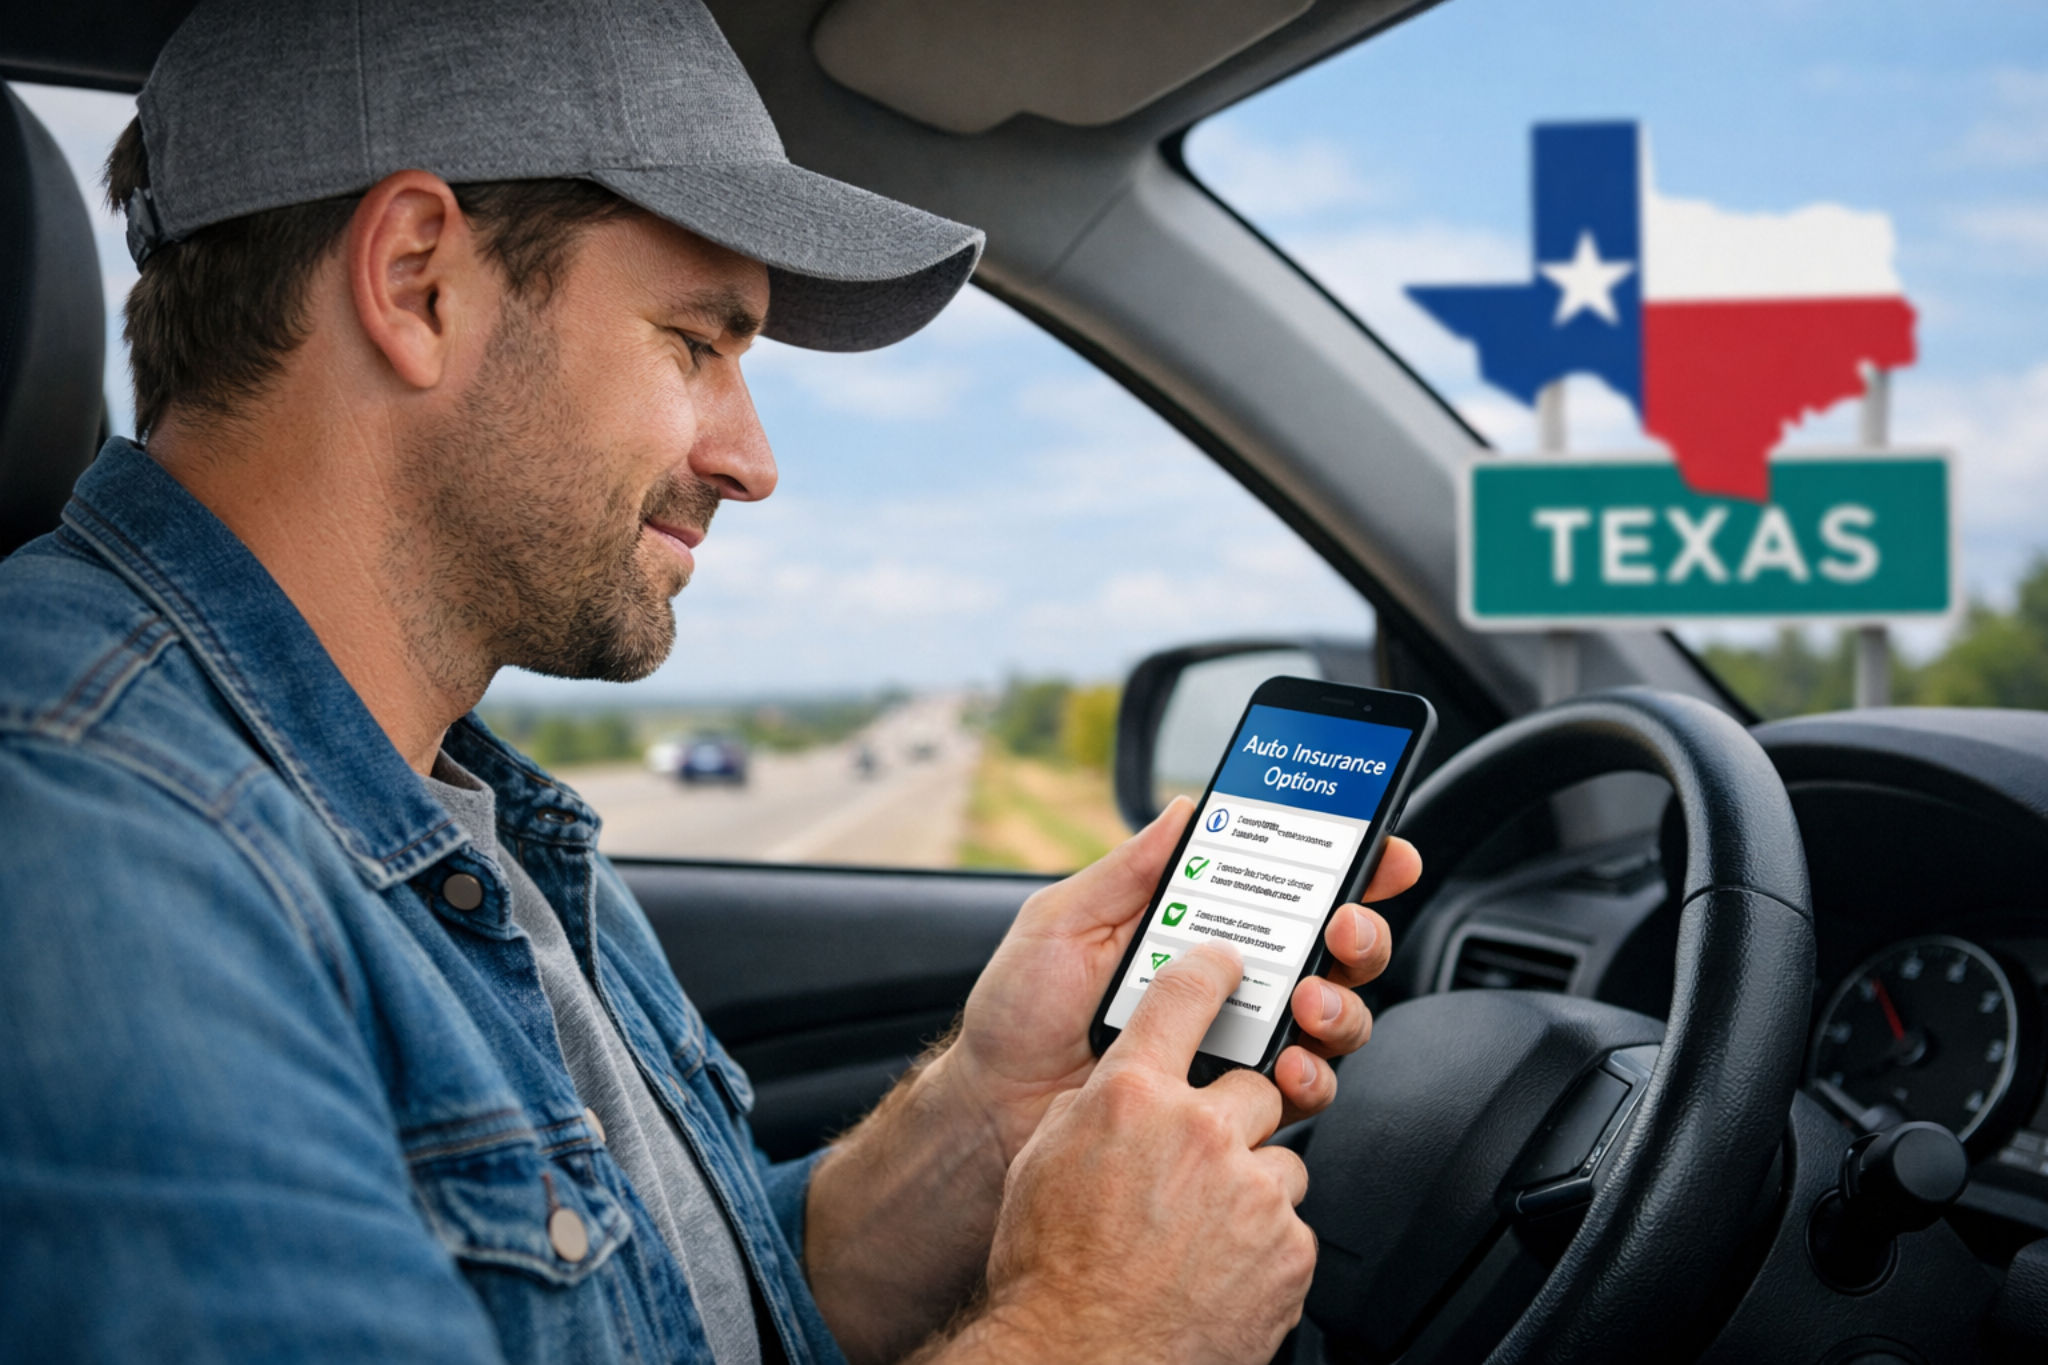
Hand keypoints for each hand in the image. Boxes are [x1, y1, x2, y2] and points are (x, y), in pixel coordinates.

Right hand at [937, 945, 1315, 1364]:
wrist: (1081, 1356)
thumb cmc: (1050, 1267)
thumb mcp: (1046, 1159)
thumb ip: (1096, 1105)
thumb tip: (1121, 1083)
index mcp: (1132, 1097)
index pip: (1185, 996)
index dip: (1211, 970)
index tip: (1226, 965)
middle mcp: (1199, 1131)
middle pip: (1254, 1085)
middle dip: (1233, 1117)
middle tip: (1197, 1161)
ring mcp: (1251, 1191)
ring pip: (1279, 1158)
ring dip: (1251, 1185)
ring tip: (1204, 1229)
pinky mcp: (1289, 1248)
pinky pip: (1290, 1223)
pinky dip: (1263, 1243)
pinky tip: (1220, 1266)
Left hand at [939, 795, 1418, 1161]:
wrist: (993, 1110)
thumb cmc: (1019, 1015)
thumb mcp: (1062, 923)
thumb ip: (1128, 870)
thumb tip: (1189, 808)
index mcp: (1197, 929)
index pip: (1288, 890)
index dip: (1346, 866)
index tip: (1380, 847)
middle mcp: (1233, 985)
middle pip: (1334, 951)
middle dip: (1361, 932)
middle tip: (1343, 927)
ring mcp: (1241, 1045)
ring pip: (1335, 1019)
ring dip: (1342, 1004)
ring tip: (1307, 1002)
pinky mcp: (1236, 1105)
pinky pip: (1303, 1091)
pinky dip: (1311, 1075)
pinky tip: (1285, 1067)